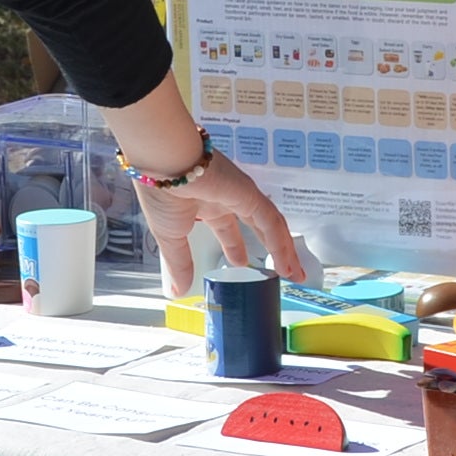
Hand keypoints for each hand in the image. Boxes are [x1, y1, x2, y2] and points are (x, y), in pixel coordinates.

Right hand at [135, 151, 305, 294]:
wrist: (163, 164)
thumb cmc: (161, 192)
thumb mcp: (171, 238)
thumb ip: (179, 264)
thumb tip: (177, 291)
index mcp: (206, 205)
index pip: (228, 228)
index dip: (236, 248)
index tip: (242, 264)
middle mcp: (228, 199)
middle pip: (258, 228)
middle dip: (272, 250)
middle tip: (283, 271)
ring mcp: (241, 195)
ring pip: (271, 225)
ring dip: (285, 250)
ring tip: (295, 273)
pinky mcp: (250, 194)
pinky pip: (271, 221)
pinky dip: (281, 243)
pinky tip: (287, 262)